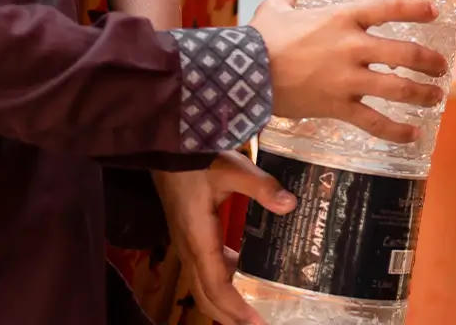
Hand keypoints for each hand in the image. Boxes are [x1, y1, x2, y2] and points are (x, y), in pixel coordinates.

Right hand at [156, 153, 294, 324]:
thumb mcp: (232, 168)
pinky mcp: (189, 234)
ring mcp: (187, 243)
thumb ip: (260, 186)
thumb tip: (289, 204)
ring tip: (251, 309)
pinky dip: (221, 279)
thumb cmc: (195, 160)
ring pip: (203, 284)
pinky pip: (204, 267)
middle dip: (229, 316)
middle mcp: (190, 248)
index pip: (215, 286)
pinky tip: (241, 269)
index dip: (235, 309)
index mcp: (199, 239)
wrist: (166, 148)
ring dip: (224, 301)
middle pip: (206, 295)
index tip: (257, 322)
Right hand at [248, 0, 448, 141]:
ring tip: (436, 97)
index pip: (389, 8)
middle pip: (405, 53)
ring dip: (423, 94)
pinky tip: (413, 135)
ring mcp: (348, 79)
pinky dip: (397, 131)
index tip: (435, 11)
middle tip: (441, 67)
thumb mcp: (274, 9)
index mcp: (341, 18)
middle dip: (429, 61)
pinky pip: (375, 122)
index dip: (416, 8)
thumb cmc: (260, 39)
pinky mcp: (339, 107)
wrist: (245, 73)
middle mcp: (352, 47)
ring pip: (398, 89)